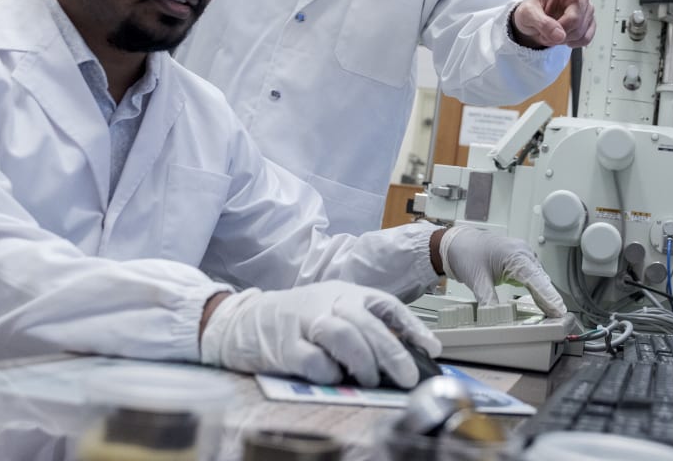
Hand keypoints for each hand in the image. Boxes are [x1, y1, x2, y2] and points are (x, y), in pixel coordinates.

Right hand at [199, 281, 441, 386]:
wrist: (240, 319)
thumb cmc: (295, 319)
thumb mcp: (332, 311)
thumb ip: (364, 327)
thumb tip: (405, 353)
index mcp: (345, 293)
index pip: (386, 305)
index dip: (412, 327)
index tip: (432, 348)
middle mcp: (327, 302)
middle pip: (367, 323)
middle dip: (393, 353)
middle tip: (408, 377)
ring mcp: (304, 322)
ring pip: (343, 335)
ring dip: (363, 361)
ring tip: (370, 380)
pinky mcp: (283, 346)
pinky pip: (313, 360)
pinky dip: (329, 373)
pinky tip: (334, 378)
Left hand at [439, 225, 566, 316]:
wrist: (458, 243)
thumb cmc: (467, 254)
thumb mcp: (476, 280)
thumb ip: (487, 300)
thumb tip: (495, 318)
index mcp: (514, 254)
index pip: (535, 278)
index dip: (548, 296)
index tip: (558, 310)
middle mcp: (522, 253)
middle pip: (541, 280)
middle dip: (551, 299)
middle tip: (558, 319)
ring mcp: (523, 256)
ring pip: (539, 279)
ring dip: (545, 296)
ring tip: (553, 315)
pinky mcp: (520, 261)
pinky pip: (533, 277)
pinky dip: (538, 291)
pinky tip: (542, 304)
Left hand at [511, 0, 628, 48]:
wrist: (532, 25)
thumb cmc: (530, 13)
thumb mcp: (527, 15)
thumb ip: (541, 23)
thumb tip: (559, 34)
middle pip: (576, 20)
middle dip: (559, 30)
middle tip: (545, 31)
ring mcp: (586, 13)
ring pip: (580, 32)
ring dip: (564, 38)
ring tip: (552, 32)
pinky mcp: (588, 26)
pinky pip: (585, 39)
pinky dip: (573, 43)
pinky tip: (564, 38)